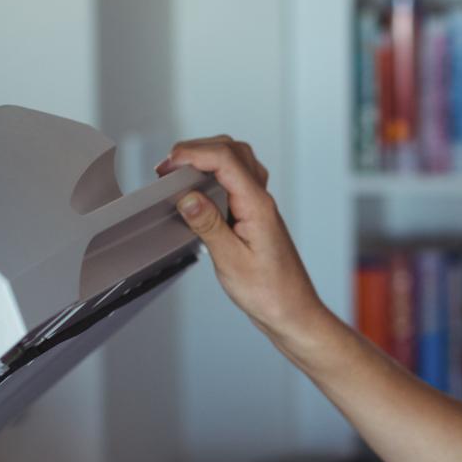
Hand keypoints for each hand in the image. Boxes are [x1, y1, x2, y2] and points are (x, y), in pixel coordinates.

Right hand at [157, 135, 329, 345]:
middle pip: (233, 151)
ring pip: (238, 162)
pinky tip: (200, 189)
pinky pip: (238, 181)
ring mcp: (261, 207)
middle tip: (168, 167)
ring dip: (208, 158)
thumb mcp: (231, 261)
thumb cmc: (269, 293)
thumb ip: (209, 226)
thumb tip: (187, 197)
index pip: (226, 160)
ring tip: (179, 173)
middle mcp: (262, 201)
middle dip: (198, 149)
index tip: (169, 164)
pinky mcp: (256, 216)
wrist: (292, 311)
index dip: (194, 154)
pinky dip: (217, 174)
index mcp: (258, 207)